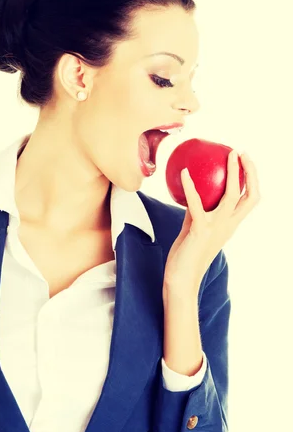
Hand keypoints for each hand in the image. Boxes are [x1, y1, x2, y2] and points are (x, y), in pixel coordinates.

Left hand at [163, 150, 260, 291]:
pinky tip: (183, 172)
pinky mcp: (200, 230)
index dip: (251, 179)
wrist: (181, 279)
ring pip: (232, 196)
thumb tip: (190, 190)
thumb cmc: (186, 254)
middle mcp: (228, 225)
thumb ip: (196, 210)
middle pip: (249, 195)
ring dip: (232, 173)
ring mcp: (216, 227)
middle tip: (240, 152)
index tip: (244, 160)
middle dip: (249, 171)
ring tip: (227, 155)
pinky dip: (190, 186)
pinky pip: (196, 204)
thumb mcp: (194, 227)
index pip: (249, 200)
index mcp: (230, 225)